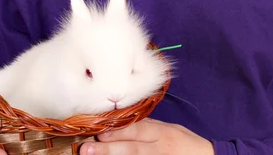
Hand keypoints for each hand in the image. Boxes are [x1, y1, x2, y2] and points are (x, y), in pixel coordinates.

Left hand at [80, 118, 213, 154]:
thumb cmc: (186, 143)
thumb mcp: (169, 129)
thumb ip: (147, 127)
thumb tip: (119, 124)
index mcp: (163, 133)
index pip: (138, 130)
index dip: (118, 131)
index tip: (99, 131)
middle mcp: (161, 149)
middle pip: (132, 150)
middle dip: (109, 149)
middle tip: (87, 149)